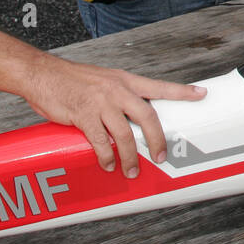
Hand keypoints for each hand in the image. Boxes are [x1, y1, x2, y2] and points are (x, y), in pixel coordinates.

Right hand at [20, 58, 206, 176]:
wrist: (41, 73)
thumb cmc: (72, 79)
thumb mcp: (103, 80)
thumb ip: (119, 96)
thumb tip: (132, 117)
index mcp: (125, 80)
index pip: (160, 86)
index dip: (182, 91)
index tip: (202, 94)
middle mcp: (117, 90)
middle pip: (148, 116)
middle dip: (158, 139)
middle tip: (161, 156)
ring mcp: (101, 103)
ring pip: (125, 134)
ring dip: (131, 156)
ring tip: (132, 169)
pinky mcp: (83, 115)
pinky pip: (101, 141)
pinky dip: (106, 156)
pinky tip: (107, 163)